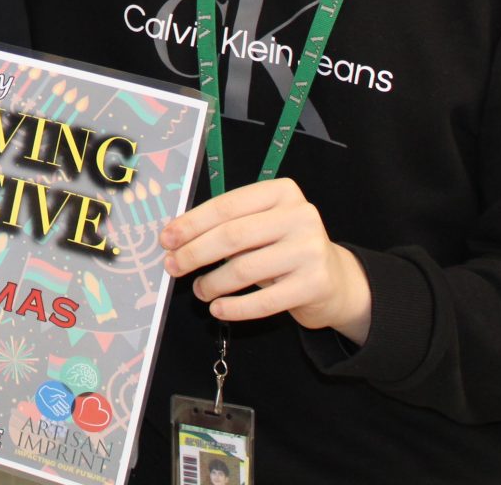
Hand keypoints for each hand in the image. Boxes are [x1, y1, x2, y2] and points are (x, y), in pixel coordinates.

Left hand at [161, 177, 372, 342]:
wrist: (334, 280)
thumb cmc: (284, 248)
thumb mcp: (261, 226)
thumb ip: (227, 226)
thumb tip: (176, 239)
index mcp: (282, 192)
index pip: (227, 206)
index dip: (192, 223)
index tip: (166, 239)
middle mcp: (300, 215)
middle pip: (232, 235)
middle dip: (195, 253)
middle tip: (172, 266)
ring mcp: (310, 250)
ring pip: (245, 268)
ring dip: (212, 282)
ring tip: (199, 291)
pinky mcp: (314, 284)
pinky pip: (264, 300)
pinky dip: (235, 307)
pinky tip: (218, 309)